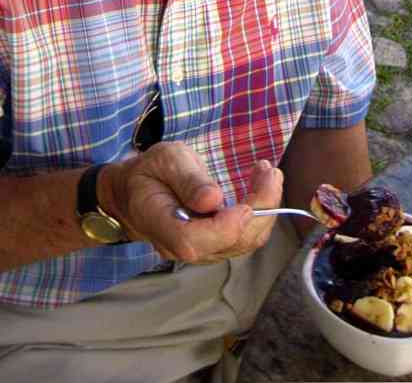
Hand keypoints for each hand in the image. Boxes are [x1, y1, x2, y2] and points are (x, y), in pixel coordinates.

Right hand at [98, 142, 283, 262]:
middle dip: (260, 208)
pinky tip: (264, 185)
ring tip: (268, 173)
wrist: (141, 193)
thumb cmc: (152, 172)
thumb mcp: (165, 160)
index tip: (245, 202)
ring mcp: (202, 250)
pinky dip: (263, 211)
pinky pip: (248, 236)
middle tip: (270, 172)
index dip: (223, 226)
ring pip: (245, 241)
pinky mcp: (219, 245)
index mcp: (157, 223)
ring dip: (267, 208)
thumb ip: (187, 180)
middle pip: (228, 243)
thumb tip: (213, 199)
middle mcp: (180, 247)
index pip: (191, 240)